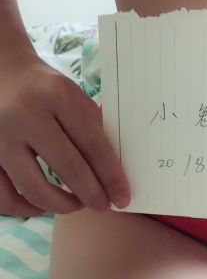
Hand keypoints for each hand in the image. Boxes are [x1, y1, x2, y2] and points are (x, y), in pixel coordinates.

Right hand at [0, 53, 130, 216]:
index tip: (122, 196)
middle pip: (68, 166)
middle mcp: (27, 114)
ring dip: (61, 205)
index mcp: (57, 95)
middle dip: (92, 193)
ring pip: (34, 188)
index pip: (92, 143)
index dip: (111, 174)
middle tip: (104, 206)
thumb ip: (90, 126)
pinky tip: (42, 206)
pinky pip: (5, 195)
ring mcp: (2, 137)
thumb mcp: (71, 94)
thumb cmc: (42, 86)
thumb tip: (111, 172)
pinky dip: (25, 208)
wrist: (0, 71)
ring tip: (76, 204)